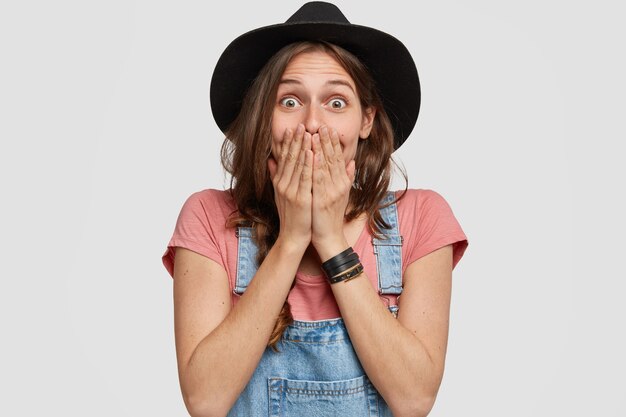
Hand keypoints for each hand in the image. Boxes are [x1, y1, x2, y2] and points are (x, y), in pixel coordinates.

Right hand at [267, 123, 313, 250]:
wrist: (292, 236)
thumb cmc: (291, 215)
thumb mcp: (280, 194)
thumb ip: (275, 176)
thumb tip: (270, 161)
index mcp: (280, 182)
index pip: (284, 158)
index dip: (288, 143)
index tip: (293, 129)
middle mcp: (283, 184)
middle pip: (290, 158)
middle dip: (296, 140)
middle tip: (301, 125)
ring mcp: (291, 191)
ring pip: (297, 165)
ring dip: (303, 147)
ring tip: (307, 132)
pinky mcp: (300, 198)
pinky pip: (305, 178)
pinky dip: (308, 164)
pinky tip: (311, 152)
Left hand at [310, 125, 354, 259]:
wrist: (329, 237)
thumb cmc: (331, 216)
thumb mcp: (342, 195)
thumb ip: (347, 177)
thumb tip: (352, 161)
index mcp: (342, 182)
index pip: (338, 158)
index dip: (333, 143)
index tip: (328, 129)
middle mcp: (339, 185)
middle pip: (333, 158)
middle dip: (327, 141)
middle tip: (323, 125)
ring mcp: (332, 191)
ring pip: (326, 165)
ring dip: (320, 149)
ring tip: (315, 134)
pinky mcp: (323, 199)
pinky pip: (319, 179)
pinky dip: (315, 165)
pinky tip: (311, 155)